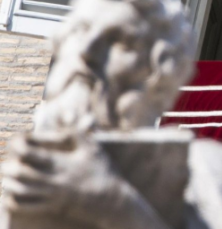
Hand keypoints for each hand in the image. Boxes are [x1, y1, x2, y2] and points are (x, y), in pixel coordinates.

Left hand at [2, 132, 168, 228]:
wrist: (110, 199)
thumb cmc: (102, 171)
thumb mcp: (93, 147)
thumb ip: (77, 131)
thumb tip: (66, 115)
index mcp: (60, 163)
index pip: (29, 153)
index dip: (19, 145)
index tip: (18, 142)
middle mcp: (53, 180)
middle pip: (20, 172)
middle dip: (9, 166)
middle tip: (7, 161)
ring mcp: (51, 195)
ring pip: (20, 190)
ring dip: (9, 182)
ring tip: (7, 176)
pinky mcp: (52, 206)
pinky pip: (26, 206)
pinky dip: (14, 200)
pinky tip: (11, 194)